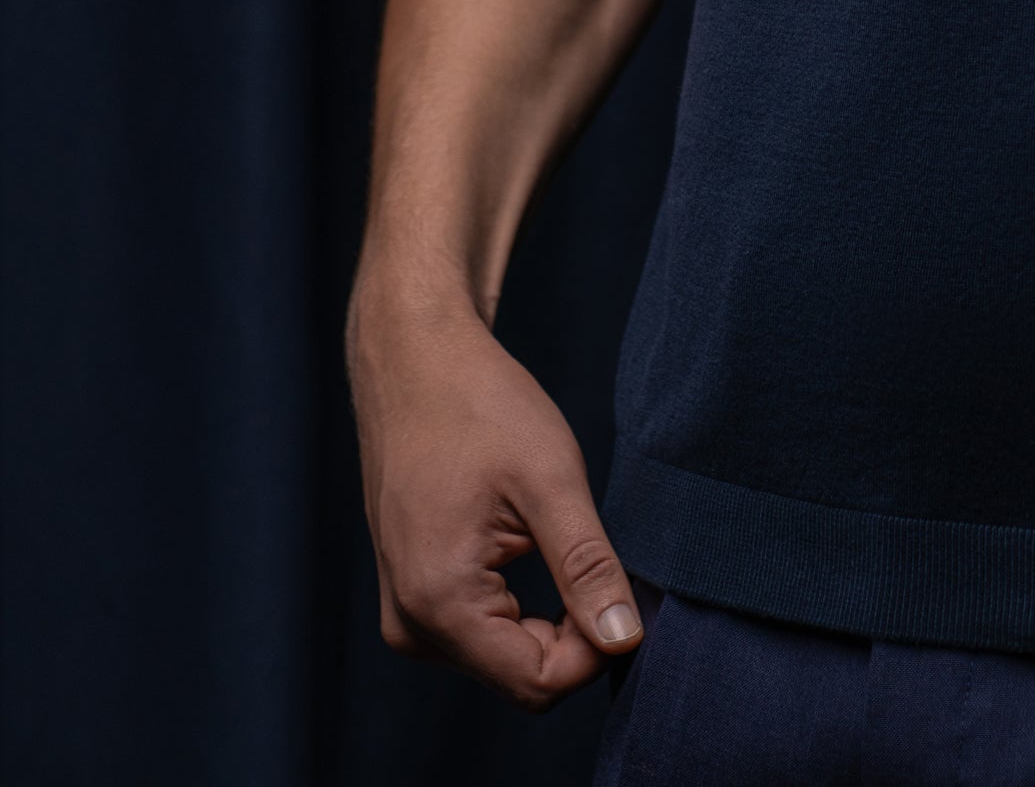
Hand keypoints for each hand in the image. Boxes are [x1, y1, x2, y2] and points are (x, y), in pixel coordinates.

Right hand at [348, 278, 643, 708]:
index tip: (620, 585)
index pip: (537, 682)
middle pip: (520, 676)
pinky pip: (479, 632)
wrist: (415, 358)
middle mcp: (411, 623)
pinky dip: (518, 605)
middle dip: (572, 634)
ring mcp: (405, 611)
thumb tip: (624, 641)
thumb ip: (587, 567)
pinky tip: (528, 544)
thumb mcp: (551, 480)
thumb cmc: (480, 404)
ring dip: (546, 618)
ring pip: (502, 657)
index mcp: (439, 600)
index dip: (595, 648)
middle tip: (596, 555)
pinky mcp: (411, 593)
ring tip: (554, 537)